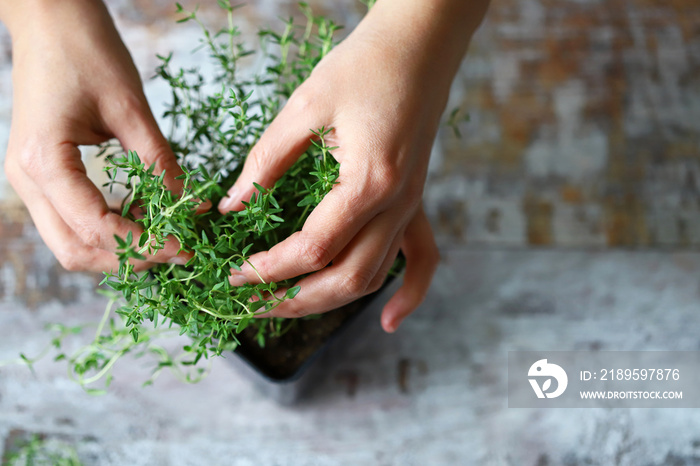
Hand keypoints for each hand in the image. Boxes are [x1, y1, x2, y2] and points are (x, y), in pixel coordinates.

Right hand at [2, 0, 193, 272]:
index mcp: (43, 161)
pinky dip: (109, 230)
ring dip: (119, 249)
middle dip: (129, 258)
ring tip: (167, 238)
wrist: (51, 19)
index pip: (95, 228)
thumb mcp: (131, 109)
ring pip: (71, 242)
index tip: (186, 245)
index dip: (144, 244)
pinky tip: (144, 218)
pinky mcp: (44, 175)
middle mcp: (27, 179)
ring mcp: (31, 180)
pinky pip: (73, 220)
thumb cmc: (87, 51)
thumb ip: (159, 162)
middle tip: (179, 250)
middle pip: (75, 250)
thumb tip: (192, 208)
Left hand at [216, 0, 486, 331]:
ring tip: (287, 306)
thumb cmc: (365, 64)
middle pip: (347, 278)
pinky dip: (409, 294)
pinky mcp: (417, 201)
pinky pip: (423, 259)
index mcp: (369, 180)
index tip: (233, 273)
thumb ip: (266, 161)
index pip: (313, 247)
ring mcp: (412, 205)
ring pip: (374, 276)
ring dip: (329, 300)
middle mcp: (398, 203)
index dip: (269, 269)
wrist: (420, 44)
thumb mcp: (305, 106)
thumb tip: (233, 206)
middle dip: (293, 300)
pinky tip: (388, 321)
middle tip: (250, 303)